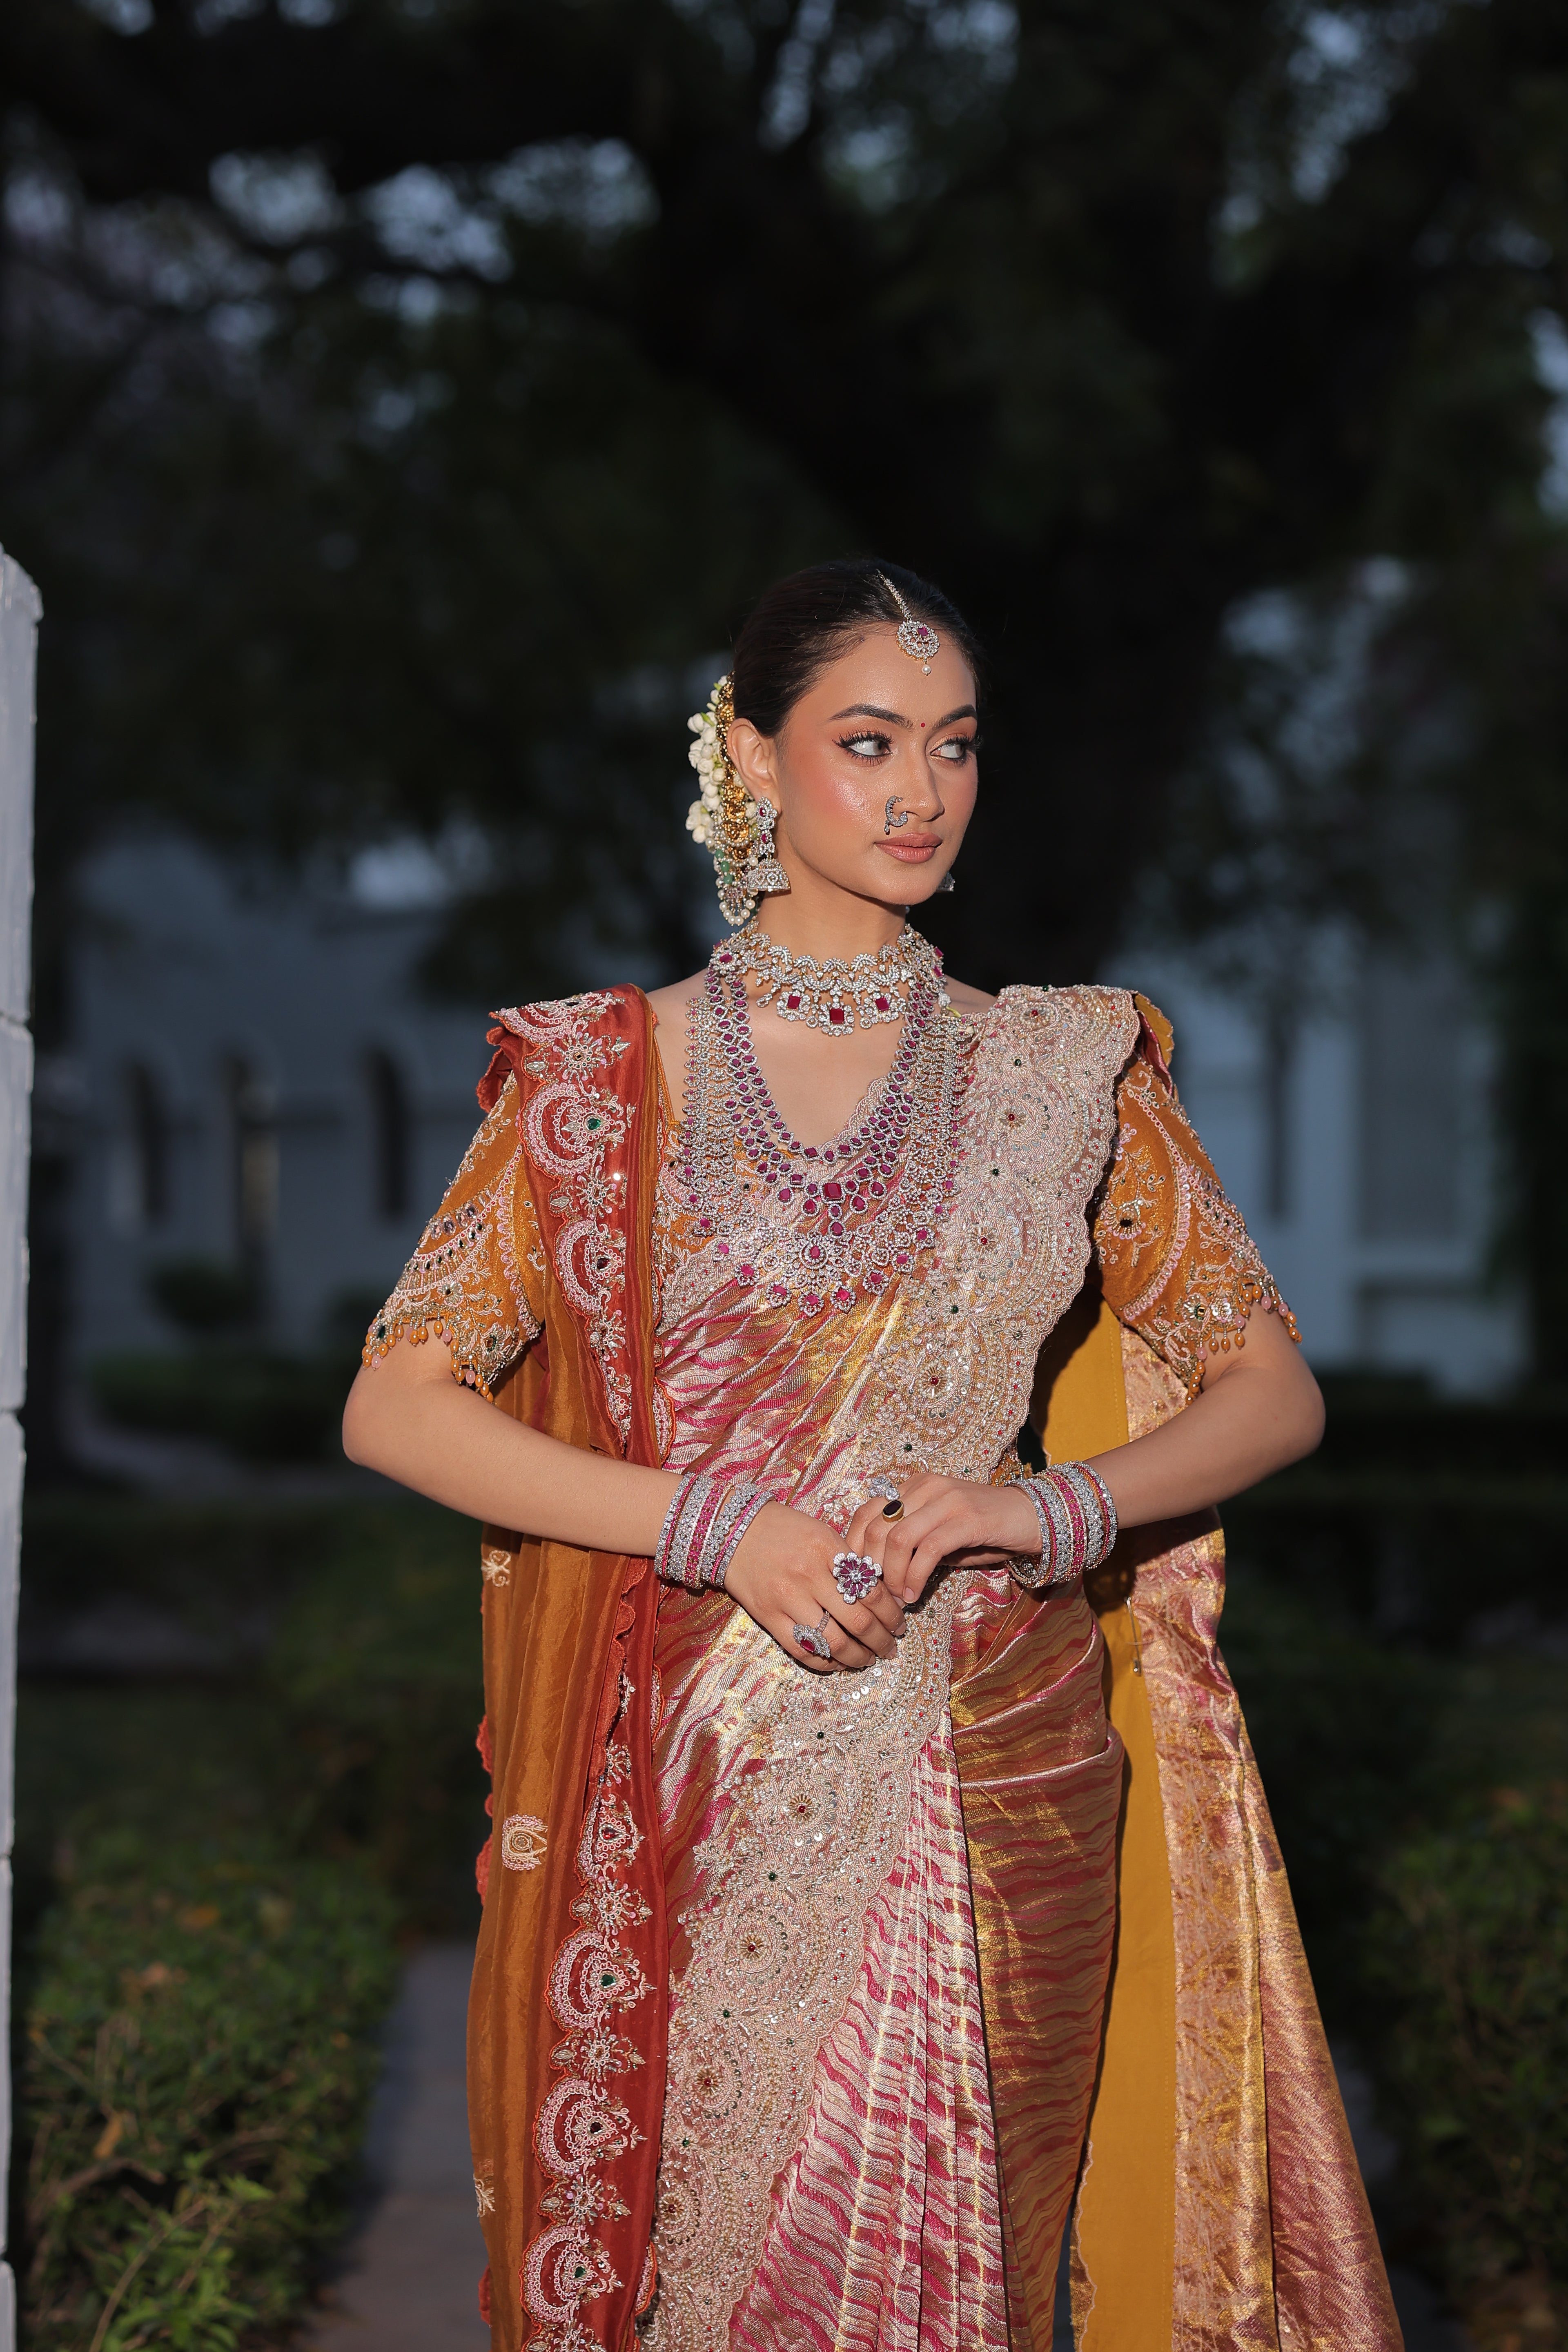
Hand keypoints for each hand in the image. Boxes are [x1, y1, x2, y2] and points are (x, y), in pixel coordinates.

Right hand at [722, 1501, 907, 1672]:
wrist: (734, 1531)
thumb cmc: (785, 1530)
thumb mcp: (823, 1534)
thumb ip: (850, 1562)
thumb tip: (881, 1596)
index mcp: (828, 1549)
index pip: (872, 1591)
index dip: (892, 1615)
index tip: (899, 1625)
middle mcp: (809, 1575)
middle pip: (858, 1621)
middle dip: (881, 1641)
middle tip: (890, 1649)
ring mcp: (787, 1598)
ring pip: (833, 1642)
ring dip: (857, 1657)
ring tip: (868, 1660)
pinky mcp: (768, 1617)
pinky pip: (802, 1650)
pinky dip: (825, 1663)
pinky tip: (838, 1663)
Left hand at [841, 1473, 1039, 1605]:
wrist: (1030, 1517)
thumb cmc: (983, 1529)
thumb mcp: (940, 1530)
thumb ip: (913, 1541)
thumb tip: (879, 1572)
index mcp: (915, 1486)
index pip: (867, 1511)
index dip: (854, 1545)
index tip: (857, 1575)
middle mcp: (926, 1487)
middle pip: (877, 1526)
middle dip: (871, 1566)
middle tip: (878, 1593)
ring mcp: (947, 1500)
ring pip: (899, 1538)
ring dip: (893, 1576)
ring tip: (898, 1598)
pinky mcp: (966, 1519)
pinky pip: (928, 1550)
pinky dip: (915, 1577)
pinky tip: (915, 1594)